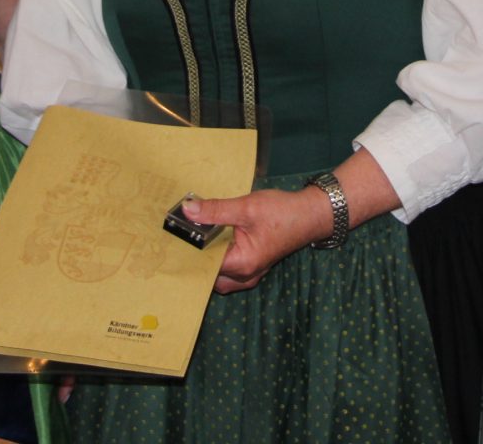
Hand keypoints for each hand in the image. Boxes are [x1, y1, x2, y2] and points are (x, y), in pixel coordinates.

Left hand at [183, 188, 329, 293]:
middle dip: (193, 259)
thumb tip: (187, 209)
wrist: (311, 214)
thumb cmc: (282, 212)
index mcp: (242, 264)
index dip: (187, 253)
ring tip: (192, 240)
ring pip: (217, 276)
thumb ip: (216, 210)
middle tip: (177, 238)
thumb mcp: (247, 207)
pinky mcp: (253, 265)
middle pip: (208, 275)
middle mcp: (244, 275)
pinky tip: (211, 241)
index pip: (204, 266)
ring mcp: (250, 273)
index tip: (172, 238)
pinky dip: (218, 259)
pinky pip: (228, 270)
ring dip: (206, 261)